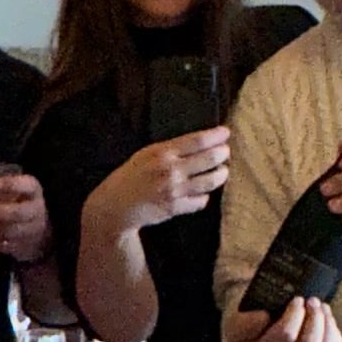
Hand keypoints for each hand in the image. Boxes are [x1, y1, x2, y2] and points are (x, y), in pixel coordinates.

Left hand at [0, 170, 51, 261]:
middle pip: (14, 213)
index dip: (8, 184)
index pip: (27, 186)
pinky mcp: (21, 248)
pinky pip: (2, 246)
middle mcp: (35, 212)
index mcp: (34, 192)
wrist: (38, 233)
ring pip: (6, 231)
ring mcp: (30, 232)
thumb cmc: (20, 204)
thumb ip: (0, 187)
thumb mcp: (17, 190)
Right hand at [89, 131, 229, 237]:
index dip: (216, 136)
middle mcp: (170, 170)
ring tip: (222, 171)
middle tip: (226, 152)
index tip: (225, 133)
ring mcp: (174, 190)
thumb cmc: (130, 177)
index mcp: (162, 152)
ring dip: (220, 175)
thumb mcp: (145, 154)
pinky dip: (205, 196)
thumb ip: (169, 149)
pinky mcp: (176, 208)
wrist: (115, 206)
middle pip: (209, 159)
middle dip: (222, 154)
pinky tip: (203, 192)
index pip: (197, 140)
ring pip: (210, 181)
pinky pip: (201, 201)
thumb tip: (198, 143)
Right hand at [225, 295, 341, 341]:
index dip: (295, 315)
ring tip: (320, 308)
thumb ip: (243, 322)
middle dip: (314, 317)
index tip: (296, 299)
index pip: (284, 336)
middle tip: (311, 300)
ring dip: (327, 324)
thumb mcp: (235, 321)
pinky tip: (326, 321)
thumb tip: (263, 318)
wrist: (256, 338)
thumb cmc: (249, 323)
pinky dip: (336, 336)